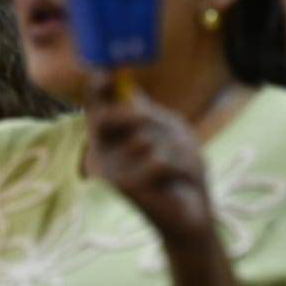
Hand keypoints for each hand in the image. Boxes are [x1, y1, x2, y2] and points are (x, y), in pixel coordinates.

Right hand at [85, 73, 214, 242]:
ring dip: (173, 145)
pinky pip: (158, 160)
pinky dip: (180, 165)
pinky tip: (183, 180)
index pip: (94, 105)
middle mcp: (103, 152)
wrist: (191, 214)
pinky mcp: (125, 188)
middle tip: (155, 121)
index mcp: (111, 135)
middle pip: (102, 118)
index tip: (106, 71)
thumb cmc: (180, 170)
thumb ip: (145, 111)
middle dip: (134, 115)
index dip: (95, 85)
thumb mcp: (168, 132)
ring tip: (182, 161)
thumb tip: (125, 82)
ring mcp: (111, 171)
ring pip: (143, 138)